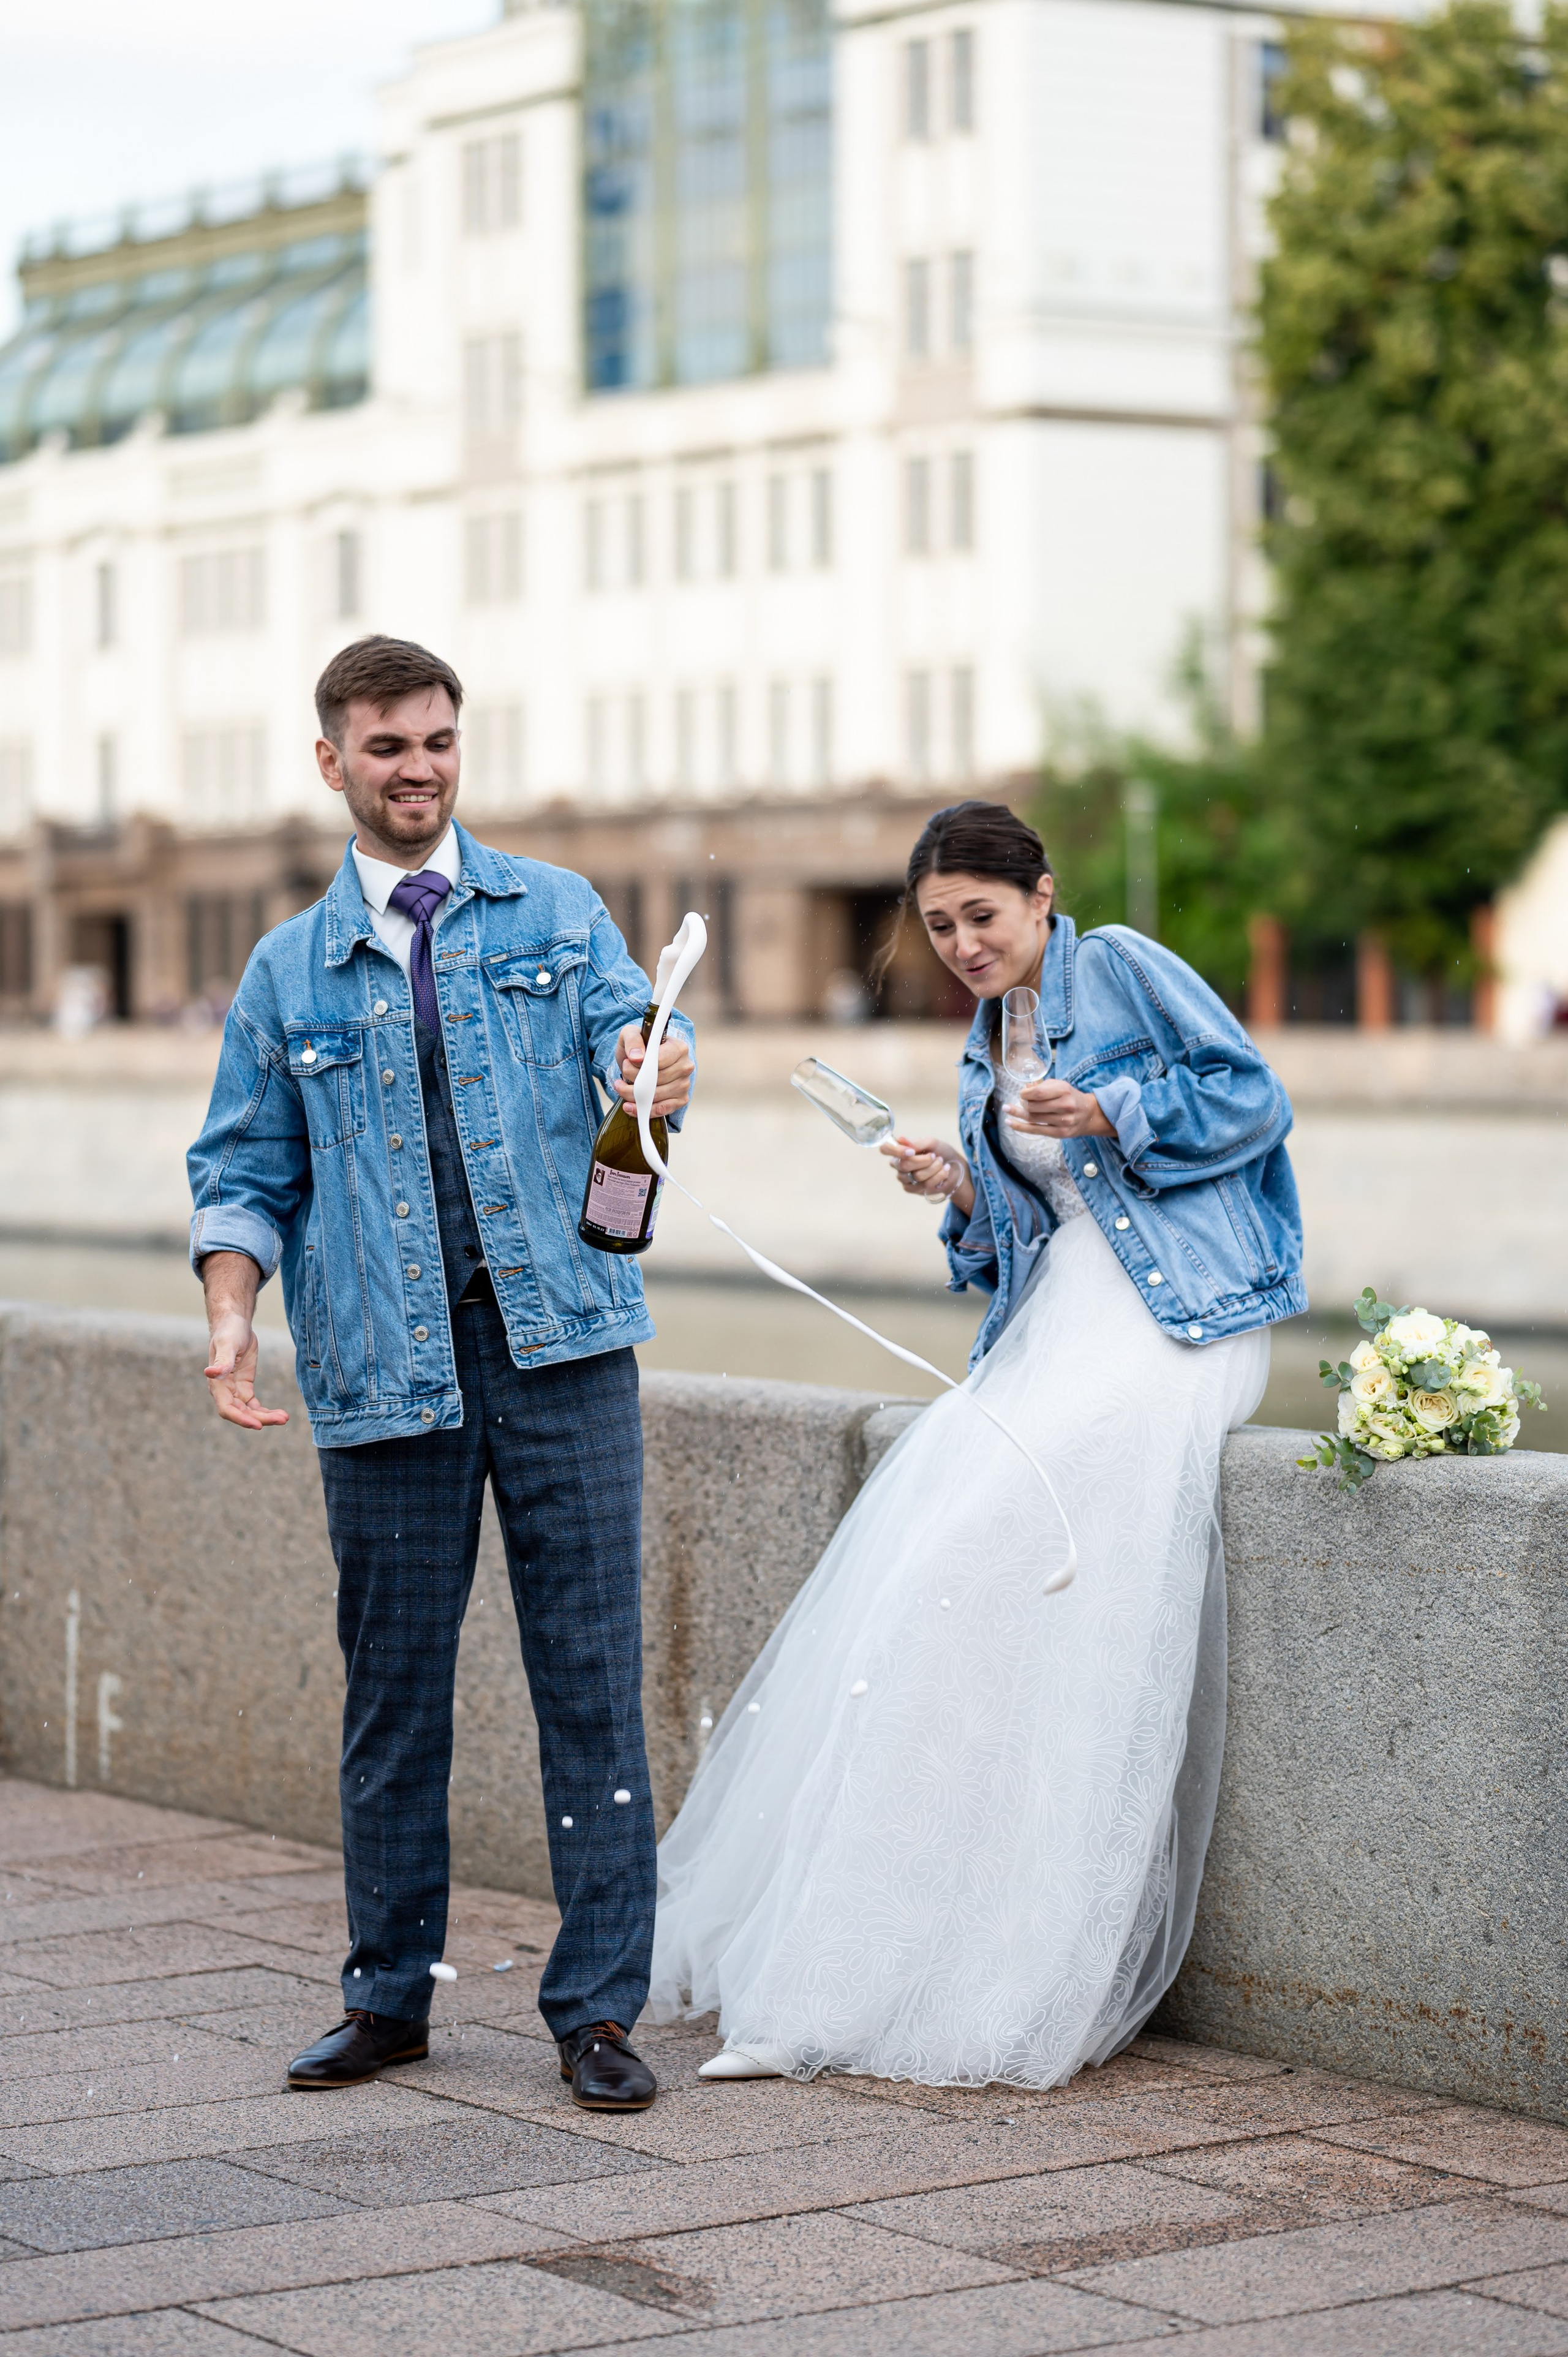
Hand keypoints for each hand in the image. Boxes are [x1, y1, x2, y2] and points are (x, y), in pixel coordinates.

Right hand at [204, 1313, 289, 1430]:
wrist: (235, 1323)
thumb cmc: (228, 1331)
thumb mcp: (227, 1344)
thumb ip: (222, 1360)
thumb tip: (209, 1373)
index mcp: (217, 1384)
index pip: (227, 1409)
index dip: (241, 1419)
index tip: (258, 1425)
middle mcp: (225, 1391)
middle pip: (242, 1413)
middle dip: (260, 1419)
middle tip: (282, 1419)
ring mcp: (235, 1390)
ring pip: (250, 1412)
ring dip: (266, 1417)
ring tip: (284, 1418)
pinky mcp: (245, 1387)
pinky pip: (254, 1405)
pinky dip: (265, 1411)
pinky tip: (280, 1414)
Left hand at [614, 1024, 693, 1116]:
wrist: (642, 1060)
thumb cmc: (639, 1046)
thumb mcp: (631, 1034)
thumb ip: (633, 1040)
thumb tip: (637, 1057)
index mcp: (679, 1048)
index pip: (661, 1060)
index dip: (641, 1065)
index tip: (627, 1062)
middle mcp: (685, 1066)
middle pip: (658, 1080)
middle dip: (634, 1080)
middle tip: (622, 1076)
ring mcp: (684, 1085)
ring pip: (657, 1096)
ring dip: (634, 1095)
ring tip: (621, 1088)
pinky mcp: (680, 1100)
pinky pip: (662, 1109)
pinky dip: (644, 1110)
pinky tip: (630, 1106)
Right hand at [880, 1134, 974, 1217]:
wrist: (955, 1167)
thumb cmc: (941, 1152)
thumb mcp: (932, 1143)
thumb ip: (917, 1142)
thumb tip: (900, 1139)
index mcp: (900, 1151)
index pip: (886, 1149)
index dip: (896, 1151)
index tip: (912, 1151)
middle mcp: (899, 1166)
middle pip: (904, 1165)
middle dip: (925, 1160)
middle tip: (934, 1156)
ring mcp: (905, 1180)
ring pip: (918, 1176)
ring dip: (935, 1167)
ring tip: (941, 1163)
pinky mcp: (914, 1190)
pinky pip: (926, 1184)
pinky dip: (939, 1175)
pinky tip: (944, 1171)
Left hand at [1008, 1078, 1114, 1138]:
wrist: (1089, 1114)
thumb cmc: (1070, 1097)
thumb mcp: (1060, 1086)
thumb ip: (1043, 1086)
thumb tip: (1025, 1088)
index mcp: (1064, 1091)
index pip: (1038, 1093)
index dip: (1025, 1094)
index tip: (1021, 1093)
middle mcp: (1065, 1106)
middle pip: (1033, 1106)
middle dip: (1022, 1103)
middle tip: (1020, 1102)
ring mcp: (1063, 1121)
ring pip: (1033, 1118)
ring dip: (1018, 1114)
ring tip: (1008, 1109)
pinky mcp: (1060, 1133)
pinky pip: (1035, 1130)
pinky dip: (1020, 1126)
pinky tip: (1009, 1122)